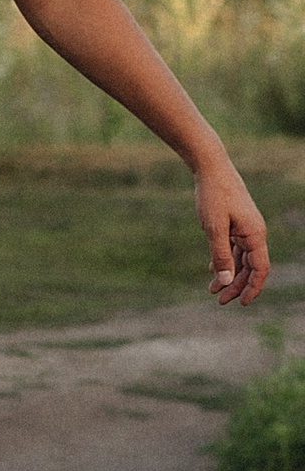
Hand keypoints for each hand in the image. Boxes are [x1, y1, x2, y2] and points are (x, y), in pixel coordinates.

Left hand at [197, 152, 271, 305]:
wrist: (211, 168)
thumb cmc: (213, 195)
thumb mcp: (213, 228)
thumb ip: (220, 255)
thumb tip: (226, 282)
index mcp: (255, 234)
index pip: (260, 268)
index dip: (253, 287)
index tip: (241, 303)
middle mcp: (254, 232)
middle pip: (249, 267)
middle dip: (236, 285)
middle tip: (219, 301)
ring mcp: (245, 227)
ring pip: (241, 258)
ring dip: (228, 274)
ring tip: (212, 290)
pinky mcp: (235, 223)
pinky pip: (233, 248)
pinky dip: (224, 260)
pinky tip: (212, 270)